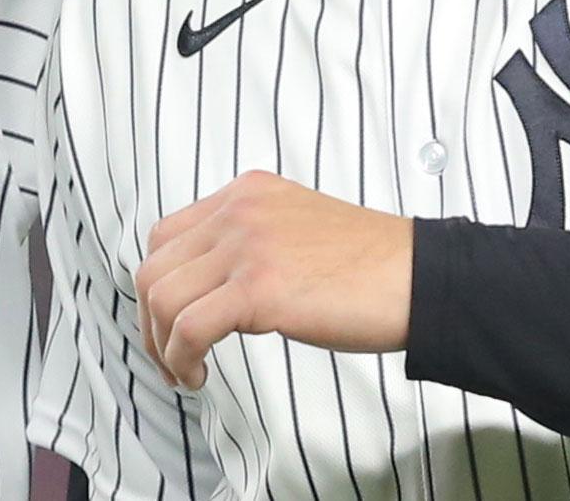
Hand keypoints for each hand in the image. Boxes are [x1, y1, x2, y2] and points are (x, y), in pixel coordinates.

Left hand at [134, 170, 413, 390]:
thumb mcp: (295, 228)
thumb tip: (209, 287)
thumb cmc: (369, 266)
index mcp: (246, 193)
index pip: (167, 236)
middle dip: (151, 322)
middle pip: (154, 267)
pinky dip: (183, 359)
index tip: (168, 322)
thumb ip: (249, 240)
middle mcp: (239, 211)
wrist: (418, 279)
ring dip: (163, 346)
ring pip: (162, 297)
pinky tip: (200, 375)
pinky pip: (189, 328)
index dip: (158, 286)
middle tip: (170, 358)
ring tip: (185, 373)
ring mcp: (247, 246)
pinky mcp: (259, 288)